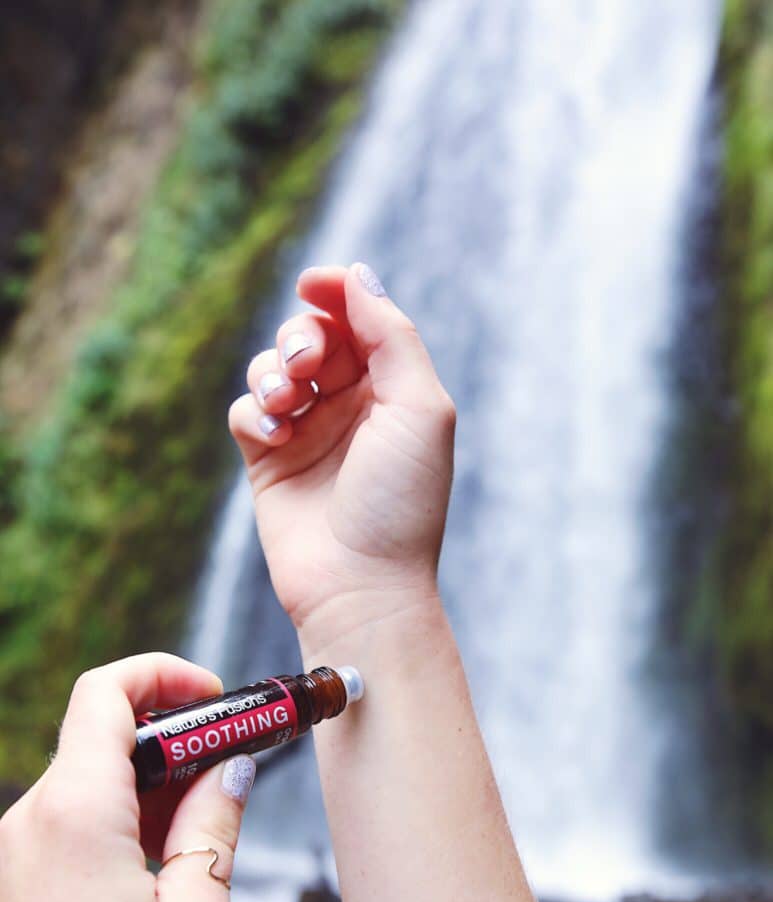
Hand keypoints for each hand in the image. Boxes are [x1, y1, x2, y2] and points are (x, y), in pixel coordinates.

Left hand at [0, 654, 254, 901]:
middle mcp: (32, 823)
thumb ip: (215, 824)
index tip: (215, 694)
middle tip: (233, 753)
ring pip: (92, 776)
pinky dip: (128, 813)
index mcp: (74, 816)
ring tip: (211, 813)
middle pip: (102, 731)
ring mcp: (20, 854)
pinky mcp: (23, 883)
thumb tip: (230, 770)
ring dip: (155, 778)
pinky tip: (172, 852)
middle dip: (174, 732)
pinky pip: (77, 818)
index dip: (164, 673)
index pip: (105, 693)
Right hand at [228, 263, 455, 641]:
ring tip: (287, 403)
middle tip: (306, 367)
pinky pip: (244, 411)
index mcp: (392, 389)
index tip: (312, 286)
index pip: (358, 320)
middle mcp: (350, 406)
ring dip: (272, 372)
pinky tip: (274, 436)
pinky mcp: (268, 460)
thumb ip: (391, 335)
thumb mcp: (419, 407)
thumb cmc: (401, 500)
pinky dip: (253, 412)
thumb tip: (357, 275)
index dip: (334, 293)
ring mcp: (307, 432)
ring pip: (270, 368)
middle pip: (310, 337)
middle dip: (300, 338)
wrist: (361, 584)